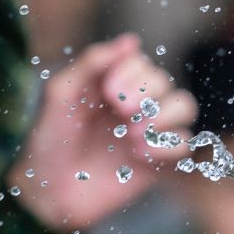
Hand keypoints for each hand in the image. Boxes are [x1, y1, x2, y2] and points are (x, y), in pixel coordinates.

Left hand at [9, 34, 196, 232]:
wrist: (49, 192)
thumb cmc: (50, 140)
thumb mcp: (62, 94)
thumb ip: (92, 62)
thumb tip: (131, 41)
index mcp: (111, 83)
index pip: (141, 63)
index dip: (132, 73)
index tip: (108, 93)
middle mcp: (134, 104)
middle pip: (165, 82)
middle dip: (147, 95)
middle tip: (122, 112)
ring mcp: (147, 131)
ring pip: (184, 106)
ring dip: (164, 117)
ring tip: (133, 135)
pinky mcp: (157, 161)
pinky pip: (184, 144)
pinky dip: (167, 146)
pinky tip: (138, 155)